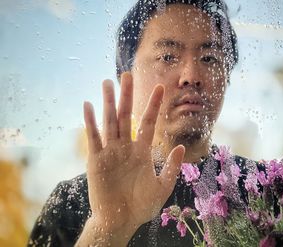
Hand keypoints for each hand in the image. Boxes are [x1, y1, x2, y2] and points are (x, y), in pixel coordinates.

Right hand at [79, 73, 184, 244]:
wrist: (120, 221)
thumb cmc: (141, 206)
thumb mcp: (162, 186)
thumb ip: (172, 167)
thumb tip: (181, 147)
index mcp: (141, 151)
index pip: (148, 122)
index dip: (154, 105)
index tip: (161, 87)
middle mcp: (125, 147)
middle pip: (126, 116)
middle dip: (127, 96)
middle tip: (127, 75)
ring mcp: (110, 152)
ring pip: (109, 122)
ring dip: (108, 102)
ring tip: (107, 83)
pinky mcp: (96, 160)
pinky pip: (93, 138)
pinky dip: (91, 122)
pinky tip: (89, 105)